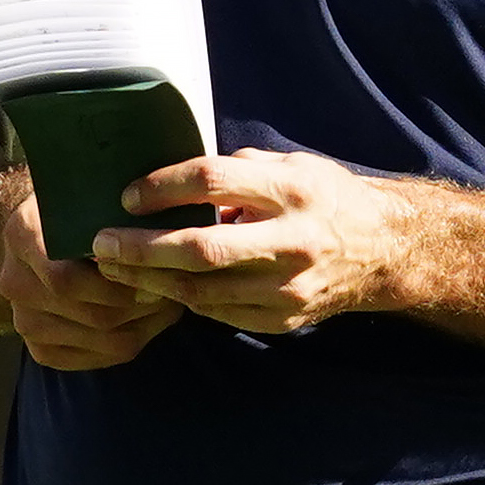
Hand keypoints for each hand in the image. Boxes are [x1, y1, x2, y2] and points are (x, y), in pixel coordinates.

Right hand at [0, 169, 180, 370]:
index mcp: (21, 234)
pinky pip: (96, 359)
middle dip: (144, 303)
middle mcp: (14, 282)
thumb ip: (115, 206)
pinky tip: (147, 320)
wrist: (39, 237)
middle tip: (177, 287)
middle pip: (93, 313)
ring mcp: (24, 320)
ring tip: (169, 301)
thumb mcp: (89, 191)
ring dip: (146, 324)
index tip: (159, 267)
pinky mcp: (39, 349)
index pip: (67, 277)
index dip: (120, 280)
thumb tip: (166, 220)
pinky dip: (131, 342)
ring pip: (103, 339)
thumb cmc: (78, 208)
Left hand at [94, 150, 420, 334]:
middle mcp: (291, 240)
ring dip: (148, 281)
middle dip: (141, 248)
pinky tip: (154, 287)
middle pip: (200, 248)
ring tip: (113, 269)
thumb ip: (236, 170)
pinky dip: (181, 299)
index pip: (212, 182)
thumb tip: (171, 176)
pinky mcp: (282, 318)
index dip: (162, 187)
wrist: (385, 250)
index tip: (128, 195)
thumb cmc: (325, 198)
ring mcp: (287, 287)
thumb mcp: (292, 166)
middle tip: (99, 243)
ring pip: (201, 291)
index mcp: (292, 190)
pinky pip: (217, 312)